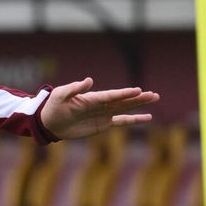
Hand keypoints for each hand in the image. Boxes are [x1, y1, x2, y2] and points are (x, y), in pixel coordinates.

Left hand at [39, 77, 158, 140]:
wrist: (49, 123)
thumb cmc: (54, 106)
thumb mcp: (61, 95)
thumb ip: (75, 88)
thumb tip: (89, 80)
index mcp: (91, 97)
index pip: (112, 95)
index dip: (125, 94)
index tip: (138, 90)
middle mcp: (100, 104)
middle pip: (123, 101)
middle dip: (138, 98)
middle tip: (155, 94)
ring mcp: (103, 114)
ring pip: (125, 109)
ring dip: (139, 105)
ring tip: (154, 98)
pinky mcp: (103, 124)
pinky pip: (122, 121)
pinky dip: (134, 120)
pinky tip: (147, 118)